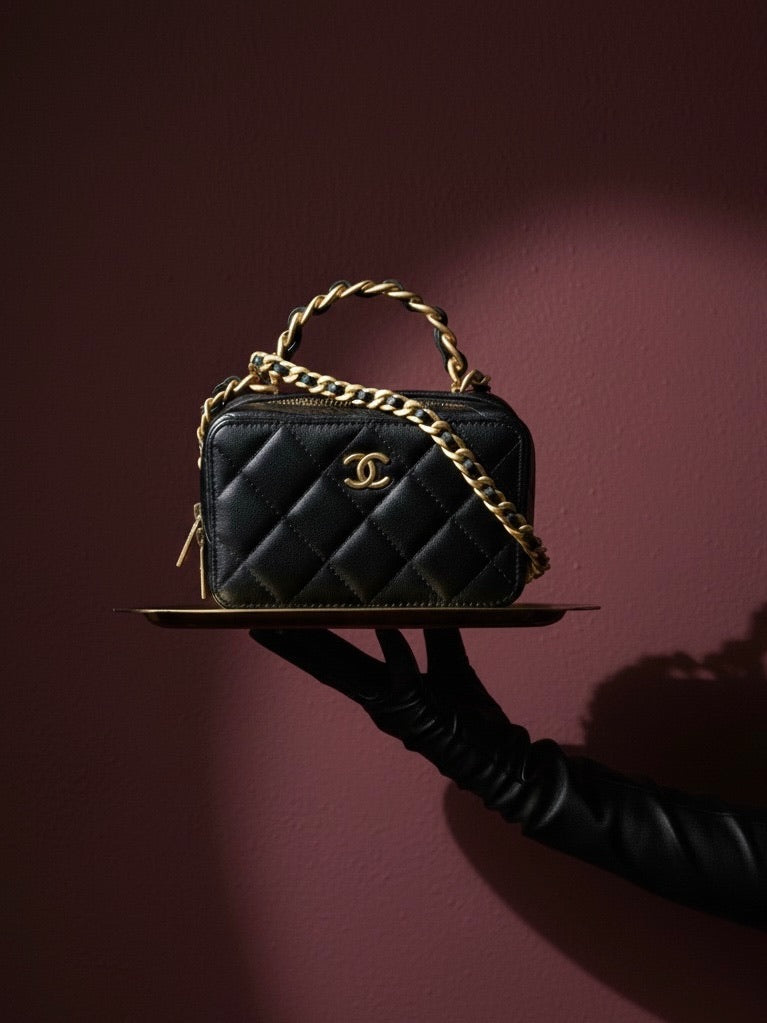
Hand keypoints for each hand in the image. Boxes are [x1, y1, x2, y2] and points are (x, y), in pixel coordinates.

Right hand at [252, 628, 529, 807]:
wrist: (497, 755)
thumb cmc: (471, 715)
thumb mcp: (450, 660)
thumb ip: (437, 630)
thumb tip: (430, 595)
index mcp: (381, 689)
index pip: (334, 660)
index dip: (303, 642)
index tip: (273, 622)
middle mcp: (378, 701)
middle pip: (327, 666)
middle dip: (292, 645)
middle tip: (257, 622)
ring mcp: (394, 707)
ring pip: (348, 672)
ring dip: (319, 646)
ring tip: (290, 623)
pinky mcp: (418, 709)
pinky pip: (404, 674)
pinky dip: (395, 650)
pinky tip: (385, 626)